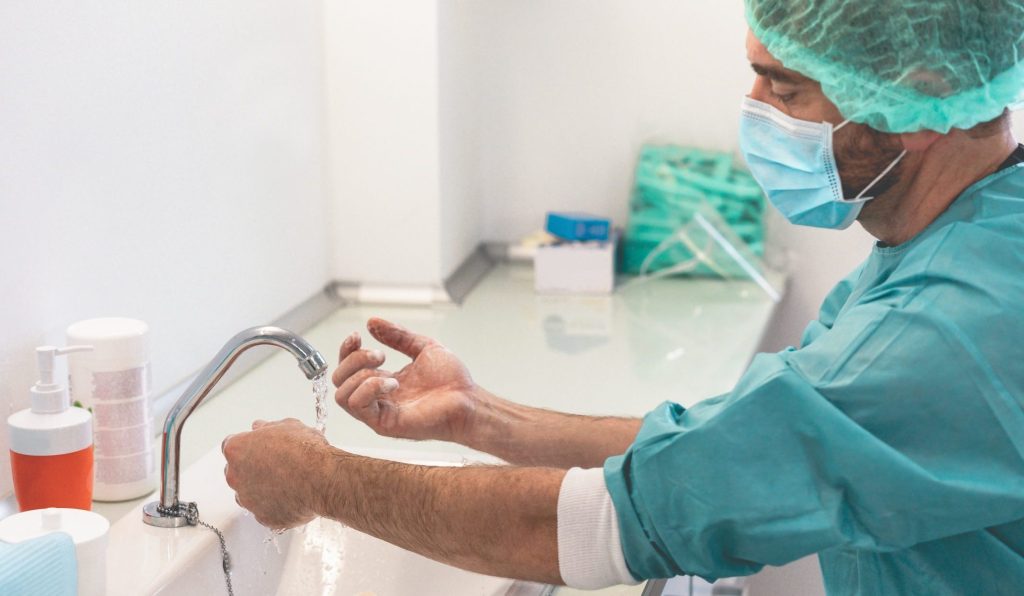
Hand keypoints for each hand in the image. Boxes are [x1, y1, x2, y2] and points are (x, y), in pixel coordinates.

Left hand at [222, 418, 329, 529]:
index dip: (248, 445)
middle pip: (237, 472)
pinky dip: (275, 505)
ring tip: (287, 482)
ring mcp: (248, 500)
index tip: (261, 447)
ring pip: (249, 494)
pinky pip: (265, 511)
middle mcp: (235, 476)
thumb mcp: (289, 426)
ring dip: (262, 489)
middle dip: (252, 468)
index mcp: (237, 449)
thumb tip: (261, 427)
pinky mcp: (263, 518)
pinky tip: (292, 496)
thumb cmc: (306, 451)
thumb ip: (268, 427)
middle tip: (277, 465)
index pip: (231, 446)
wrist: (322, 478)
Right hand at [333, 317, 481, 442]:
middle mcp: (377, 398)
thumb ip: (397, 335)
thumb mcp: (423, 347)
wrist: (469, 401)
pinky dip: (369, 388)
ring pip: (342, 395)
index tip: (357, 336)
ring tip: (387, 369)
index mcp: (383, 381)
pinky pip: (358, 406)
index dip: (346, 350)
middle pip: (339, 380)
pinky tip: (392, 383)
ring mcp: (379, 413)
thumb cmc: (452, 380)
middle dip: (353, 360)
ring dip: (359, 375)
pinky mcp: (384, 424)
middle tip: (380, 355)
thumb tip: (371, 322)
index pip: (348, 369)